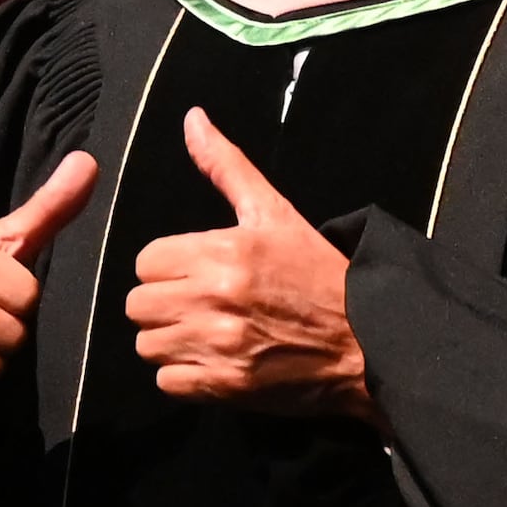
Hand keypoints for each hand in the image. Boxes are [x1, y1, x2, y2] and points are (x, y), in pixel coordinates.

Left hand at [127, 109, 371, 421]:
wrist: (368, 344)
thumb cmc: (321, 276)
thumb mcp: (276, 214)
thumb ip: (227, 166)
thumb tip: (193, 118)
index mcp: (224, 252)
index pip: (146, 260)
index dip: (168, 266)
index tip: (197, 272)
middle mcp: (214, 299)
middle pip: (139, 303)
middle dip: (164, 302)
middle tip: (200, 303)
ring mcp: (217, 347)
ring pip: (147, 344)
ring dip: (170, 341)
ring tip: (207, 333)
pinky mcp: (223, 387)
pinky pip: (166, 382)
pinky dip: (184, 376)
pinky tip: (214, 362)